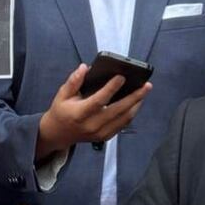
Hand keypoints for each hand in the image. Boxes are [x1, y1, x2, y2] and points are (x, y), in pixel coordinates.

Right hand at [36, 64, 151, 160]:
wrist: (58, 134)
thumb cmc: (61, 111)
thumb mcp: (62, 95)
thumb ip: (73, 81)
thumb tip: (85, 67)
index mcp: (79, 114)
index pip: (99, 101)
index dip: (111, 88)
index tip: (122, 76)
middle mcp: (91, 125)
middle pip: (118, 110)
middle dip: (134, 97)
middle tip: (146, 85)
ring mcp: (100, 133)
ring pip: (124, 119)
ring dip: (136, 104)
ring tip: (144, 91)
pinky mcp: (105, 137)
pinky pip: (122, 125)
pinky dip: (131, 113)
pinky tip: (136, 102)